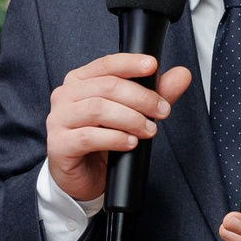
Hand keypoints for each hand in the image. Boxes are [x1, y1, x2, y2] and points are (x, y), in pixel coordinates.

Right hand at [46, 51, 191, 206]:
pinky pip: (89, 136)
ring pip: (98, 109)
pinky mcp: (59, 144)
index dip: (130, 63)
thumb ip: (155, 94)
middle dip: (141, 98)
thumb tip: (182, 75)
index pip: (106, 64)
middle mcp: (66, 95)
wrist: (83, 176)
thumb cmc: (102, 141)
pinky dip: (115, 138)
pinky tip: (130, 143)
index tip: (153, 66)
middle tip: (162, 111)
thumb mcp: (132, 114)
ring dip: (130, 119)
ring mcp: (59, 119)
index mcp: (80, 81)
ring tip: (149, 130)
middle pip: (107, 86)